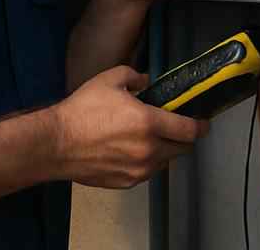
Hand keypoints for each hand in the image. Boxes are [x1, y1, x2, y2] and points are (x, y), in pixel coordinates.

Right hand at [47, 66, 206, 188]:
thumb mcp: (109, 80)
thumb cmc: (82, 109)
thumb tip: (147, 83)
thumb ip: (135, 78)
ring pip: (165, 162)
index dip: (201, 125)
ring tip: (145, 138)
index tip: (203, 122)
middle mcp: (150, 150)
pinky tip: (128, 150)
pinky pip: (146, 172)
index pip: (189, 130)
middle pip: (183, 149)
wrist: (57, 143)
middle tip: (172, 127)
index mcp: (149, 123)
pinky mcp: (127, 182)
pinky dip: (145, 161)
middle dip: (182, 138)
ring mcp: (139, 170)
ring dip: (163, 150)